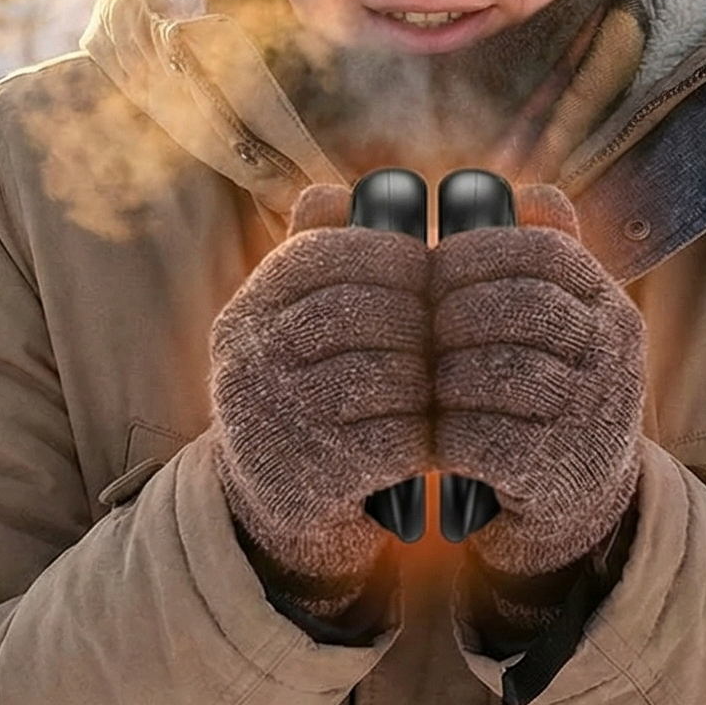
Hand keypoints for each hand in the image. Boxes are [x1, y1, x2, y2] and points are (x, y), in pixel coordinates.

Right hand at [210, 182, 431, 606]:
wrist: (278, 512)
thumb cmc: (306, 400)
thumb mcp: (291, 331)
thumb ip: (314, 261)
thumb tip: (336, 192)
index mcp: (248, 315)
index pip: (321, 254)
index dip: (387, 253)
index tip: (427, 266)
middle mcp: (248, 364)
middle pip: (357, 311)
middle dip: (419, 314)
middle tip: (458, 324)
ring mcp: (277, 423)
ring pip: (382, 374)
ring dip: (432, 375)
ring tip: (457, 375)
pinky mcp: (313, 479)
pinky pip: (394, 439)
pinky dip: (430, 431)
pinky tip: (448, 428)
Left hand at [431, 183, 644, 579]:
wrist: (576, 502)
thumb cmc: (546, 395)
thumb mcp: (559, 326)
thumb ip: (540, 258)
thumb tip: (525, 192)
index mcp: (609, 307)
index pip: (543, 251)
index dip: (476, 251)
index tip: (432, 266)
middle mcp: (613, 355)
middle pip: (518, 308)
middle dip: (451, 313)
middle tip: (413, 327)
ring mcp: (591, 414)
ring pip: (497, 372)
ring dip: (442, 375)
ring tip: (413, 380)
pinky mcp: (557, 470)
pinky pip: (483, 437)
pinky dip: (444, 433)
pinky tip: (426, 432)